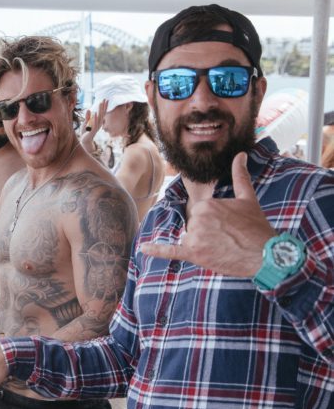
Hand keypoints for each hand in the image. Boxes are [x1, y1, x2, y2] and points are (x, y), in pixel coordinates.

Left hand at [80, 99, 106, 152]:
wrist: (84, 141)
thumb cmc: (85, 132)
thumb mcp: (86, 123)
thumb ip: (88, 117)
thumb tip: (89, 110)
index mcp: (98, 121)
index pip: (102, 113)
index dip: (104, 106)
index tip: (106, 99)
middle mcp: (99, 124)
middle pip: (102, 114)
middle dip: (103, 106)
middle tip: (105, 99)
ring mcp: (96, 127)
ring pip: (99, 117)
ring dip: (100, 110)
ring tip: (100, 103)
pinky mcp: (92, 130)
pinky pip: (94, 123)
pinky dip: (95, 118)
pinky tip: (95, 113)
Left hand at [140, 153, 275, 276]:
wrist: (265, 254)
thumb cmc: (256, 226)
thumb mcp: (247, 197)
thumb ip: (239, 175)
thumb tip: (240, 155)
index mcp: (205, 204)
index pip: (200, 214)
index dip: (214, 222)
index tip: (229, 227)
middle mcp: (196, 219)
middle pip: (194, 227)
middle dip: (208, 234)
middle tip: (228, 238)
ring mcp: (194, 237)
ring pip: (190, 240)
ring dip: (203, 246)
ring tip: (223, 248)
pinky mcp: (193, 254)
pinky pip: (170, 251)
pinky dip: (156, 250)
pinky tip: (142, 248)